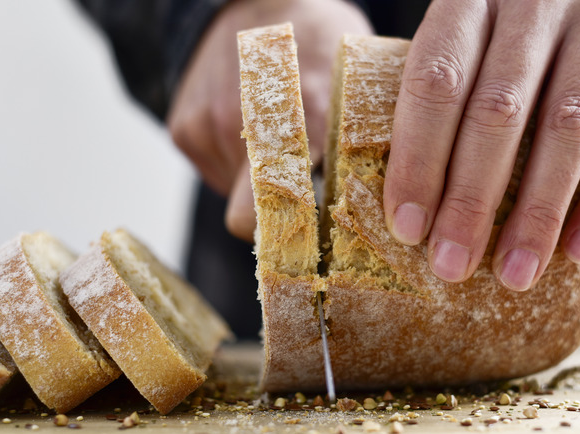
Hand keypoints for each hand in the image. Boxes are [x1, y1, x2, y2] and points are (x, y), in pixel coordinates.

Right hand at [167, 0, 371, 241]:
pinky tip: (251, 132)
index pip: (288, 208)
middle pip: (249, 219)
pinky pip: (213, 174)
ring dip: (256, 187)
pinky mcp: (183, 128)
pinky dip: (232, 166)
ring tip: (278, 146)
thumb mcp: (360, 82)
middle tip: (299, 202)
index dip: (297, 237)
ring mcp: (208, 125)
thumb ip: (370, 142)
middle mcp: (248, 124)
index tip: (314, 244)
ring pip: (231, 198)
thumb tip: (396, 203)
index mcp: (308, 115)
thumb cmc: (320, 42)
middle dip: (272, 220)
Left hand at [383, 0, 579, 290]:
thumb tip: (404, 210)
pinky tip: (577, 248)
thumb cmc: (494, 43)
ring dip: (538, 212)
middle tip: (452, 265)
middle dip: (472, 199)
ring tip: (515, 273)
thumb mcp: (456, 52)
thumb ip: (433, 106)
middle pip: (499, 110)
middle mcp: (535, 0)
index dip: (419, 160)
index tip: (408, 229)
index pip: (436, 83)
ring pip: (568, 127)